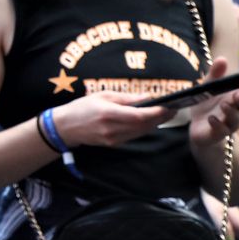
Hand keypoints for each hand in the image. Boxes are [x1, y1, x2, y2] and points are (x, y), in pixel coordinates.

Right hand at [48, 90, 173, 148]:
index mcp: (108, 114)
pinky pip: (134, 135)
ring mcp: (113, 138)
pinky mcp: (114, 143)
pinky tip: (150, 121)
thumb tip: (148, 97)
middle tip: (173, 109)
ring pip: (141, 132)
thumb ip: (126, 98)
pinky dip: (144, 128)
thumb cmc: (82, 107)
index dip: (156, 112)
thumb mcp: (102, 96)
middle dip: (161, 118)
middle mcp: (112, 129)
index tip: (168, 106)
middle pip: (144, 125)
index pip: (139, 116)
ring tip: (166, 114)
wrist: (65, 127)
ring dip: (155, 124)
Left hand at [183, 56, 238, 148]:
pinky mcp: (217, 133)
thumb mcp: (208, 86)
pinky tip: (211, 119)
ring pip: (235, 120)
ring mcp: (228, 123)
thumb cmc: (207, 104)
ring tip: (224, 104)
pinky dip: (217, 124)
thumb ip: (215, 74)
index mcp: (236, 97)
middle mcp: (236, 111)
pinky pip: (221, 131)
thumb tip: (222, 59)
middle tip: (238, 95)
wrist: (196, 126)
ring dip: (231, 112)